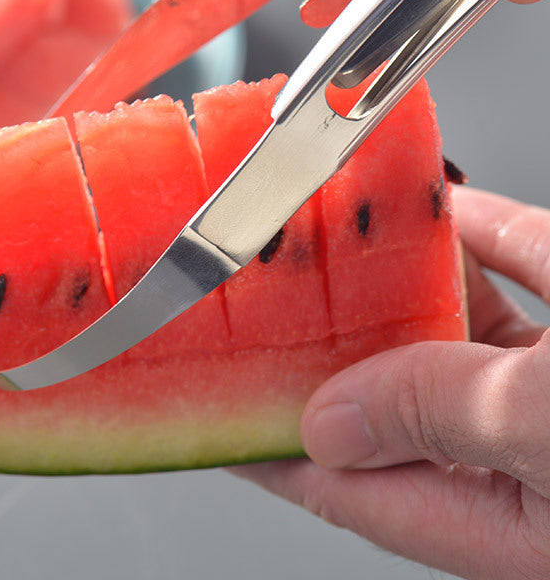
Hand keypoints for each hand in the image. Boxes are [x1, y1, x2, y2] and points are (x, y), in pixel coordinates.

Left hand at [231, 186, 549, 579]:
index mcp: (510, 520)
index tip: (213, 395)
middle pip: (402, 395)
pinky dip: (486, 238)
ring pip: (464, 330)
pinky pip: (527, 274)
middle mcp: (529, 457)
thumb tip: (332, 423)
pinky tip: (447, 208)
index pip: (358, 486)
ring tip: (343, 236)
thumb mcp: (546, 425)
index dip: (273, 444)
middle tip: (271, 292)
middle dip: (338, 336)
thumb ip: (441, 415)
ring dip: (408, 276)